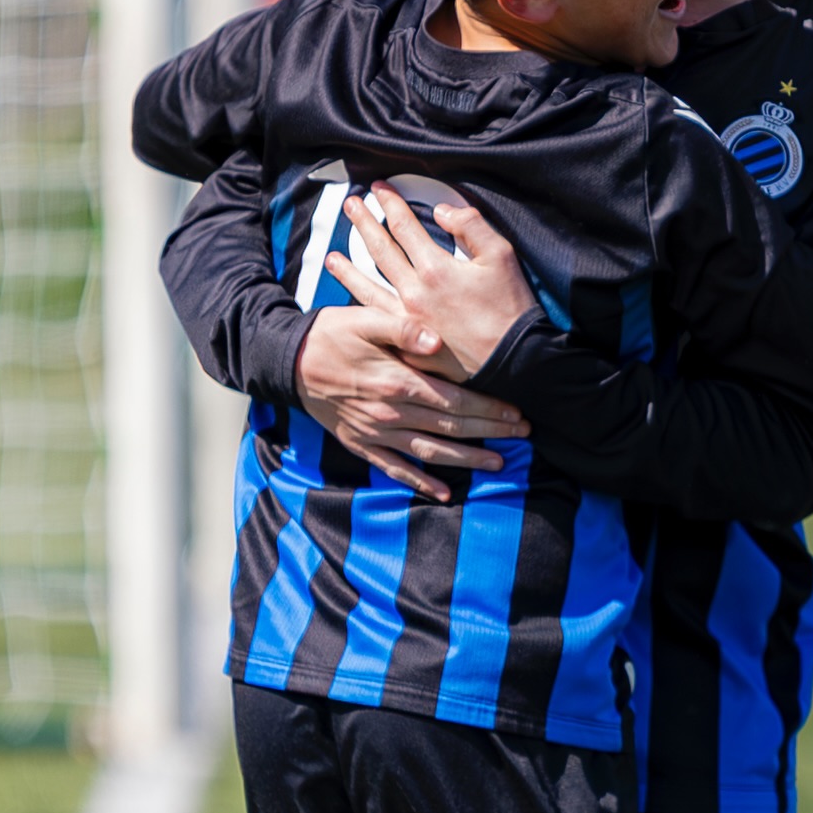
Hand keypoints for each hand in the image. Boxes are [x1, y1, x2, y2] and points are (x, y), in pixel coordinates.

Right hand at [295, 306, 529, 504]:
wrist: (288, 361)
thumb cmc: (331, 333)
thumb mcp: (365, 318)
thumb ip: (403, 329)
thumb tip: (437, 339)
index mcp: (397, 382)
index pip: (456, 400)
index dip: (490, 407)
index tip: (518, 411)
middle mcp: (391, 413)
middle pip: (451, 427)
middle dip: (491, 432)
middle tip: (525, 434)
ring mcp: (376, 433)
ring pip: (431, 452)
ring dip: (467, 459)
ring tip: (499, 463)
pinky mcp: (362, 445)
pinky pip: (395, 469)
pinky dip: (421, 483)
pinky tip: (445, 494)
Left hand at [327, 183, 538, 380]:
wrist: (515, 362)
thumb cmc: (511, 310)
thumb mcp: (501, 256)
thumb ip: (471, 226)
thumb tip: (442, 211)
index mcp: (435, 268)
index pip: (403, 226)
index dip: (390, 203)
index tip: (379, 189)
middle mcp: (413, 293)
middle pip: (379, 250)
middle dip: (363, 223)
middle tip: (350, 206)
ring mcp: (407, 321)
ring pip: (366, 289)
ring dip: (347, 269)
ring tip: (332, 256)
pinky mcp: (408, 345)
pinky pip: (376, 321)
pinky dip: (359, 308)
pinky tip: (352, 302)